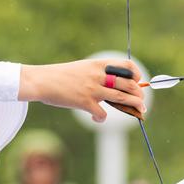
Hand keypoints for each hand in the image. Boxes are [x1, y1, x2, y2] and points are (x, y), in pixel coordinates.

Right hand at [19, 58, 144, 121]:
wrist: (41, 81)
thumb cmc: (60, 76)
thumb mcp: (82, 68)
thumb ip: (97, 74)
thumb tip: (114, 85)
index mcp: (98, 64)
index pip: (125, 65)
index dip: (136, 74)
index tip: (138, 81)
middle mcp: (98, 75)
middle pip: (128, 84)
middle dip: (139, 94)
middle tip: (142, 101)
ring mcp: (92, 89)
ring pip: (122, 98)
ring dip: (134, 105)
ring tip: (141, 110)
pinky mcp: (85, 102)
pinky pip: (102, 114)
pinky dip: (102, 119)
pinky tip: (97, 119)